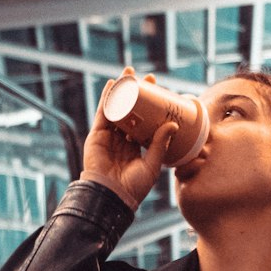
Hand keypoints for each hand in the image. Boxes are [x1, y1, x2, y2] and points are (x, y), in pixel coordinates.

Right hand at [83, 67, 176, 207]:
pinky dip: (107, 98)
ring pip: (116, 109)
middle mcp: (122, 140)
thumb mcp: (152, 165)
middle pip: (130, 112)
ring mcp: (109, 137)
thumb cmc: (133, 188)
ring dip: (121, 91)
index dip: (150, 107)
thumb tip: (174, 124)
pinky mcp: (97, 136)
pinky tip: (112, 85)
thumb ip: (161, 144)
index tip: (159, 92)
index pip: (144, 122)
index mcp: (136, 148)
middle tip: (146, 78)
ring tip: (128, 74)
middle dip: (136, 94)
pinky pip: (103, 113)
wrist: (111, 196)